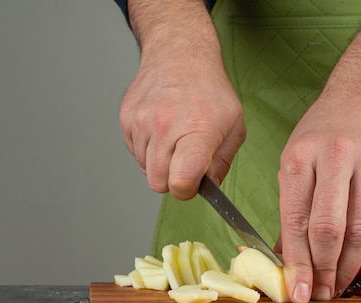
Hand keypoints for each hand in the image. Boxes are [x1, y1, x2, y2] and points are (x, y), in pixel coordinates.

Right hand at [119, 46, 245, 198]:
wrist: (179, 53)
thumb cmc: (209, 90)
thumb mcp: (233, 125)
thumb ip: (222, 162)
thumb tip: (208, 187)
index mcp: (197, 130)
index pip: (180, 181)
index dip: (187, 190)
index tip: (194, 182)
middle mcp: (164, 127)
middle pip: (158, 184)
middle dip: (172, 181)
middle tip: (185, 161)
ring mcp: (141, 122)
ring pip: (145, 169)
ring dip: (159, 163)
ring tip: (173, 138)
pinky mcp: (126, 119)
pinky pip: (135, 152)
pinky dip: (147, 149)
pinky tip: (160, 130)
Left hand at [276, 91, 360, 302]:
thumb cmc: (319, 135)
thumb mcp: (293, 162)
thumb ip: (291, 208)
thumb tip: (283, 254)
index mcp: (299, 160)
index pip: (296, 219)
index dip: (296, 260)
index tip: (295, 290)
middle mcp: (333, 163)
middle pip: (328, 228)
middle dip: (320, 269)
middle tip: (315, 296)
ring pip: (357, 230)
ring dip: (344, 267)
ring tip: (334, 288)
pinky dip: (360, 249)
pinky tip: (349, 264)